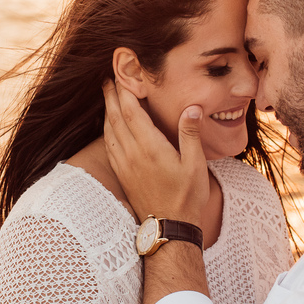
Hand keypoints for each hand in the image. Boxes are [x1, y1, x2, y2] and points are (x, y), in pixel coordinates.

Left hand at [102, 80, 208, 225]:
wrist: (169, 228)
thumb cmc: (187, 197)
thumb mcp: (196, 164)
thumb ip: (190, 134)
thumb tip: (192, 107)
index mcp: (150, 147)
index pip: (132, 112)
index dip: (124, 92)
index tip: (121, 76)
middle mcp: (133, 154)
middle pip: (116, 118)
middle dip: (111, 96)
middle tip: (108, 79)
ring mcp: (124, 165)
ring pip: (109, 131)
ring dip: (107, 111)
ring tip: (108, 97)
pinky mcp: (122, 175)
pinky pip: (109, 146)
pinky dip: (107, 130)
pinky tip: (109, 126)